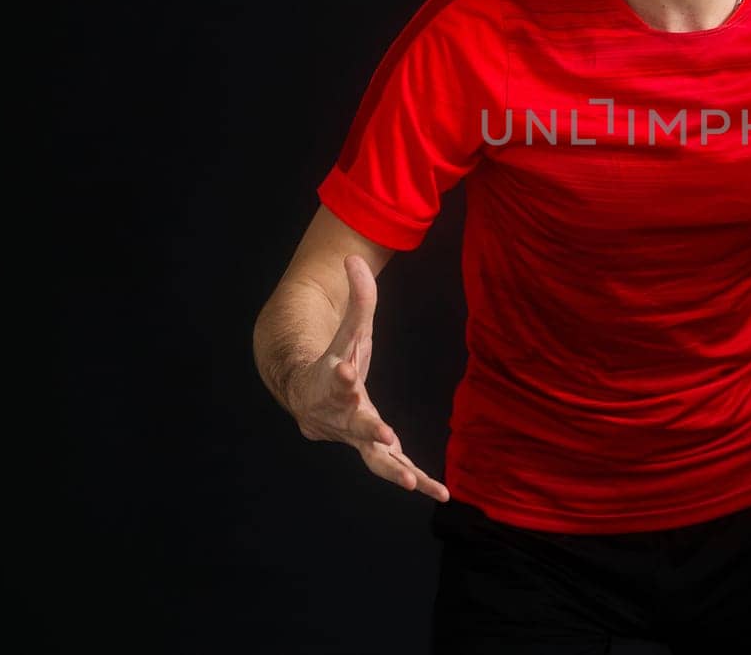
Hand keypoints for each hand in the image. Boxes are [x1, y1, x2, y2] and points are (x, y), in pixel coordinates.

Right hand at [287, 254, 450, 502]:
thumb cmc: (333, 359)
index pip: (335, 377)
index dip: (340, 374)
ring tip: (415, 482)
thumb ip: (356, 296)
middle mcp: (342, 416)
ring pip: (374, 458)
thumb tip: (350, 257)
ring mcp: (358, 438)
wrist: (310, 398)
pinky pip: (396, 469)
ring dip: (394, 469)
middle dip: (369, 429)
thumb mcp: (348, 328)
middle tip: (385, 433)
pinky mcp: (376, 451)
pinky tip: (441, 493)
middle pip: (354, 424)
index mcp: (333, 382)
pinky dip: (416, 481)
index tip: (345, 371)